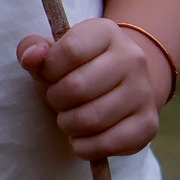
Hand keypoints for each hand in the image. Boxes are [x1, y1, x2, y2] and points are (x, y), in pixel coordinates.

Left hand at [16, 18, 167, 159]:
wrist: (121, 85)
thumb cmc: (78, 69)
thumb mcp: (54, 54)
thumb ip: (33, 50)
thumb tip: (31, 58)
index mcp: (107, 32)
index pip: (71, 49)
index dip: (50, 69)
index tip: (50, 75)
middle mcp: (132, 57)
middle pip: (78, 87)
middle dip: (56, 100)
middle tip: (59, 101)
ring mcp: (143, 91)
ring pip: (91, 118)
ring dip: (68, 124)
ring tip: (69, 119)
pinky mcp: (148, 124)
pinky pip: (108, 144)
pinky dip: (85, 147)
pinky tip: (81, 138)